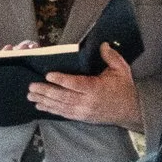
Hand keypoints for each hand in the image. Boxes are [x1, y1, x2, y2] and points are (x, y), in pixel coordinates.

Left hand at [27, 48, 141, 130]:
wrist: (131, 110)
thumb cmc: (124, 88)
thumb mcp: (121, 69)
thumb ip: (111, 57)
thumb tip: (102, 44)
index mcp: (96, 89)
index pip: (75, 84)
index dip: (61, 80)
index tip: (48, 75)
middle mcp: (87, 102)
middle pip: (63, 97)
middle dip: (46, 91)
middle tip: (31, 87)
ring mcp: (83, 111)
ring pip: (61, 106)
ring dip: (44, 101)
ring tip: (30, 96)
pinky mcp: (81, 117)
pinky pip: (64, 113)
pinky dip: (51, 110)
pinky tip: (40, 106)